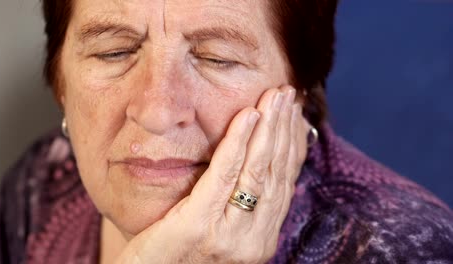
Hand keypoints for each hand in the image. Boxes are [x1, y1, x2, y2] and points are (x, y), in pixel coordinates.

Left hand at [116, 86, 309, 263]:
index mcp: (259, 238)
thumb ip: (235, 206)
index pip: (283, 183)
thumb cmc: (175, 258)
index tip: (294, 114)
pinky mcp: (199, 227)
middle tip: (288, 94)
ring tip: (274, 97)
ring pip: (258, 170)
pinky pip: (225, 176)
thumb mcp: (215, 232)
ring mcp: (230, 237)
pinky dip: (238, 142)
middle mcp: (253, 240)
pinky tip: (247, 116)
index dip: (291, 145)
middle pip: (276, 173)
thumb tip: (249, 166)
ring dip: (269, 128)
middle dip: (285, 129)